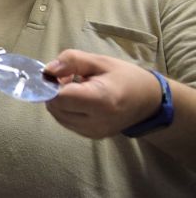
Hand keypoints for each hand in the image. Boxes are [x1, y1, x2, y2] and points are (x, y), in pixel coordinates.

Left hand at [43, 49, 161, 138]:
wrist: (149, 101)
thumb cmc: (125, 77)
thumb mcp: (99, 61)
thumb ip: (71, 61)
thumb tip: (48, 70)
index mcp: (101, 100)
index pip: (60, 98)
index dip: (52, 84)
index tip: (60, 73)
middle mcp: (96, 122)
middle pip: (55, 107)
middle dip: (54, 91)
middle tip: (68, 78)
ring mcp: (93, 133)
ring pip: (58, 116)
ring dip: (59, 100)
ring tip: (76, 88)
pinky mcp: (91, 136)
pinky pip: (66, 121)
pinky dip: (66, 109)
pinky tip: (79, 99)